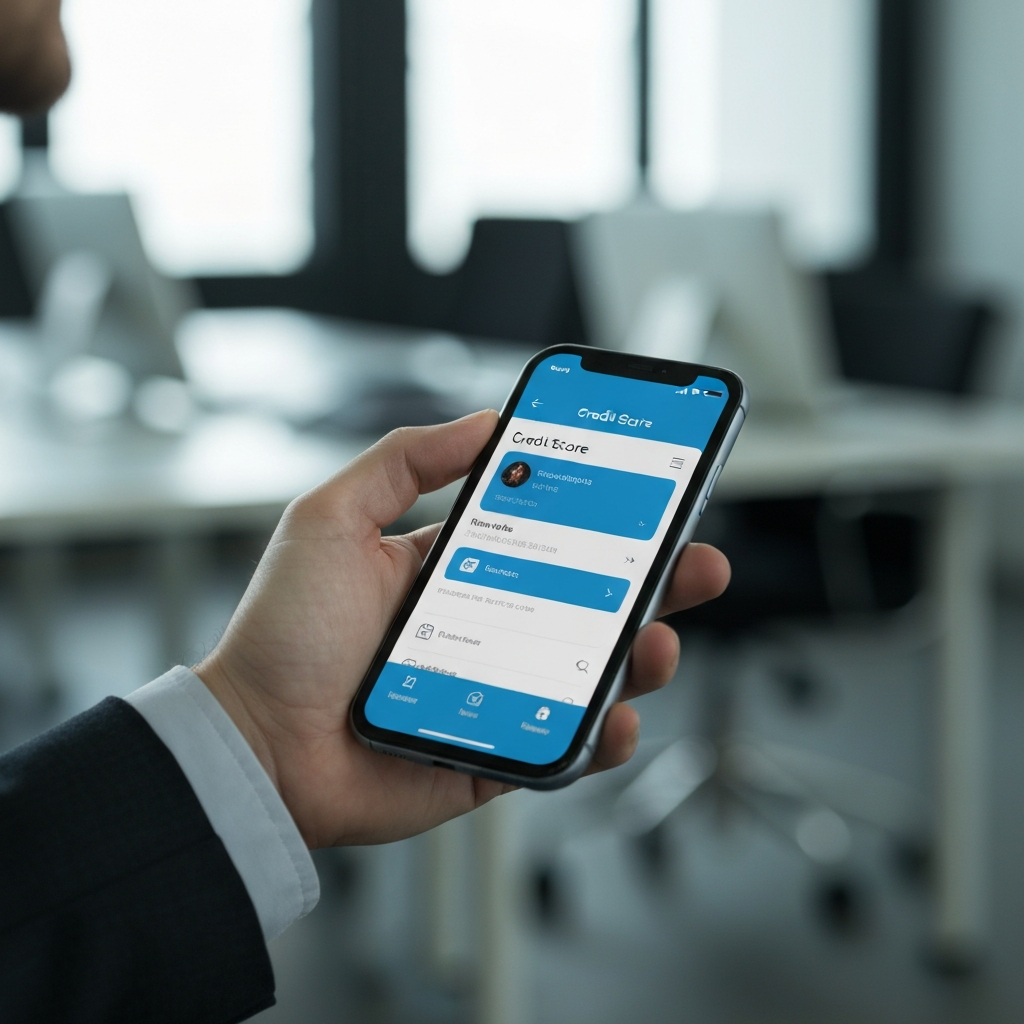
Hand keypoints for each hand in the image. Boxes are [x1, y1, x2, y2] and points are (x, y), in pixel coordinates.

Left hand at [195, 411, 729, 847]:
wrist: (255, 746)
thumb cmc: (283, 634)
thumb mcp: (331, 518)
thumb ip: (403, 461)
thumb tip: (483, 420)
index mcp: (456, 571)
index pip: (549, 535)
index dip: (603, 517)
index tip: (650, 494)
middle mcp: (487, 628)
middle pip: (590, 601)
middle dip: (654, 581)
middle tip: (696, 562)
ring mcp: (499, 693)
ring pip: (593, 672)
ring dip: (642, 656)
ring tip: (657, 641)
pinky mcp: (498, 755)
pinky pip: (569, 747)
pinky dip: (604, 736)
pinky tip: (616, 716)